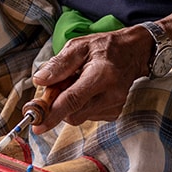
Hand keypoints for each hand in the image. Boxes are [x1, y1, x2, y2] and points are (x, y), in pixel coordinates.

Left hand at [27, 26, 151, 131]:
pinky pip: (87, 116)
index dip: (53, 114)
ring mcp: (115, 106)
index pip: (73, 100)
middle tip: (56, 86)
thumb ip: (59, 64)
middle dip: (57, 106)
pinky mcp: (114, 113)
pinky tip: (86, 90)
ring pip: (78, 116)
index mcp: (102, 75)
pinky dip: (80, 106)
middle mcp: (111, 94)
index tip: (37, 125)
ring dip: (69, 104)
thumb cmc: (103, 47)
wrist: (133, 53)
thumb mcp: (79, 46)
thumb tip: (39, 80)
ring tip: (76, 82)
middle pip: (73, 114)